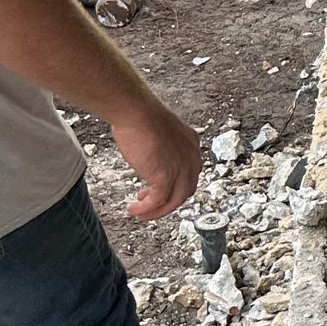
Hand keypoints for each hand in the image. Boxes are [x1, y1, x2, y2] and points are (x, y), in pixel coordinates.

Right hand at [109, 98, 200, 220]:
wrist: (136, 111)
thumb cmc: (140, 114)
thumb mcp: (158, 131)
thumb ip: (160, 147)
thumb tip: (148, 157)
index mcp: (191, 144)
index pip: (189, 173)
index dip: (175, 185)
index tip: (158, 189)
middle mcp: (191, 158)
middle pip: (185, 190)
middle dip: (168, 201)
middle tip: (150, 204)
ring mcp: (181, 169)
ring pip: (174, 200)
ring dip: (157, 211)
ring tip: (141, 214)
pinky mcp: (166, 177)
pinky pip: (159, 201)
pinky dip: (147, 209)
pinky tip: (135, 209)